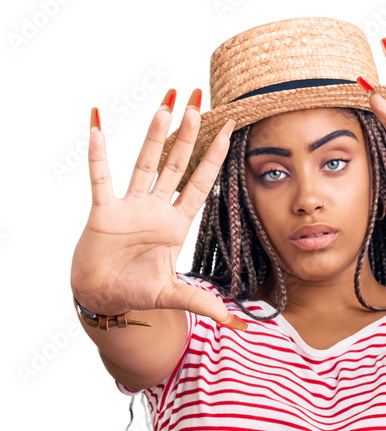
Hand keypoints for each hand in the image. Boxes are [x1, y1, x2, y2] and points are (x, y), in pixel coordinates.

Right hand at [70, 90, 240, 325]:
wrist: (104, 297)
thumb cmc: (137, 291)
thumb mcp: (175, 296)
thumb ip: (205, 304)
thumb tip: (238, 324)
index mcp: (175, 224)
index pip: (201, 184)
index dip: (214, 158)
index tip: (230, 129)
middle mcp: (155, 209)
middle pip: (176, 164)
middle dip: (188, 134)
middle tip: (200, 101)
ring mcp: (129, 207)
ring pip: (144, 163)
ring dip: (154, 135)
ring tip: (167, 104)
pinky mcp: (104, 212)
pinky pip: (101, 178)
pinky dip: (99, 155)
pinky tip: (98, 126)